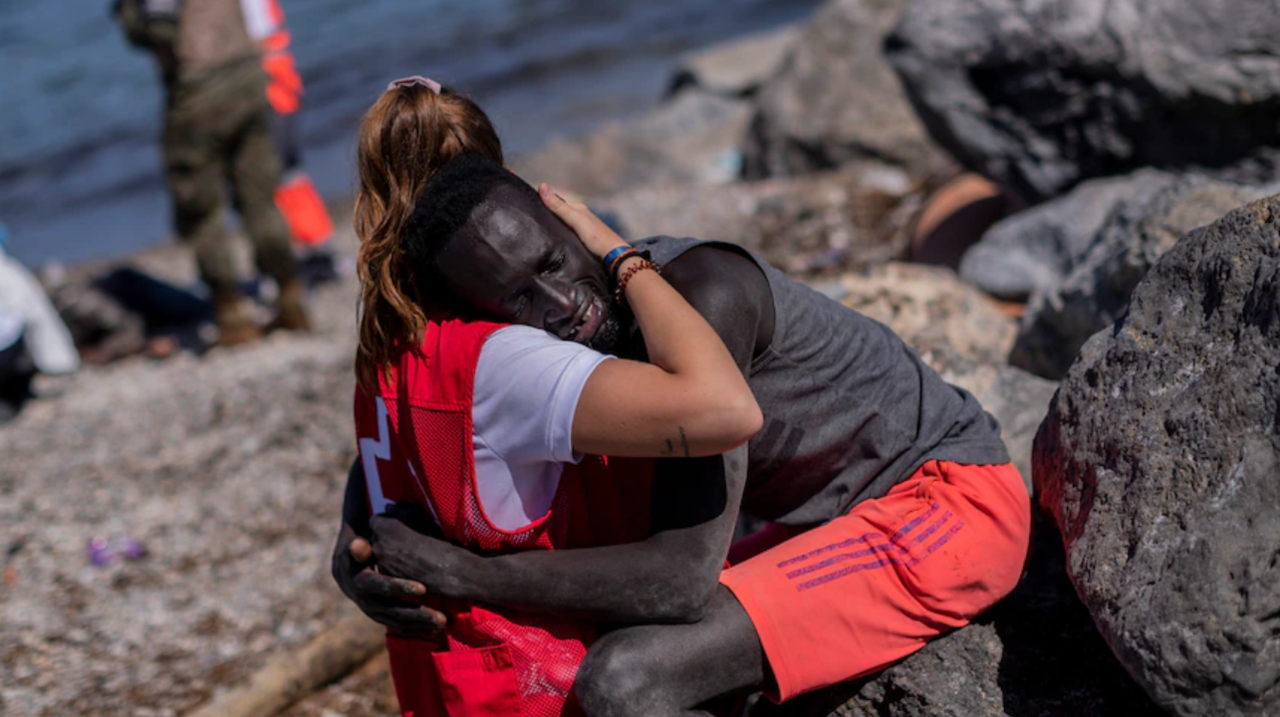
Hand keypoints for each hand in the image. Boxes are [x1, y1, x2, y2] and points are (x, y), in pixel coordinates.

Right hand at [330, 521, 445, 638]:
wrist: (347, 566)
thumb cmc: (361, 545)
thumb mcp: (360, 542)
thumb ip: (363, 544)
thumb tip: (356, 544)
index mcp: (358, 580)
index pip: (379, 585)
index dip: (400, 587)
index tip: (423, 589)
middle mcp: (364, 600)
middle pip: (392, 610)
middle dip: (418, 614)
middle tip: (442, 618)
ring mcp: (372, 611)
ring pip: (397, 622)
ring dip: (421, 624)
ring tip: (444, 623)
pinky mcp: (380, 616)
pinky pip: (398, 626)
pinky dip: (416, 628)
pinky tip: (435, 629)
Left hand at [369, 508, 473, 601]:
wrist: (445, 568)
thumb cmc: (434, 538)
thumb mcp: (418, 517)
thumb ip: (400, 510)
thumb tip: (388, 508)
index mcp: (383, 527)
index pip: (375, 521)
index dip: (386, 523)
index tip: (397, 525)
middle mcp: (377, 545)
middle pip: (374, 537)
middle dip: (383, 537)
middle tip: (401, 539)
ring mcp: (380, 563)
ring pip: (379, 554)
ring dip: (387, 552)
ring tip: (406, 552)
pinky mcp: (387, 578)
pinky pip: (384, 568)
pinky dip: (391, 566)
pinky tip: (407, 564)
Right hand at [539, 183, 628, 259]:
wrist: (613, 255)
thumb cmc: (595, 236)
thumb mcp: (574, 219)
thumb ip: (558, 206)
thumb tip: (541, 185)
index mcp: (578, 208)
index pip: (557, 202)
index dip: (544, 202)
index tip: (530, 204)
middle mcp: (581, 217)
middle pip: (560, 213)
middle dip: (548, 215)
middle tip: (532, 219)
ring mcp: (583, 229)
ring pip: (564, 225)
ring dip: (554, 226)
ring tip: (540, 230)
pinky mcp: (584, 241)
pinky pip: (568, 235)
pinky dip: (560, 235)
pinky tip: (555, 240)